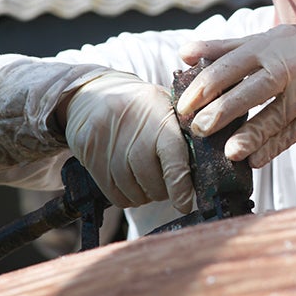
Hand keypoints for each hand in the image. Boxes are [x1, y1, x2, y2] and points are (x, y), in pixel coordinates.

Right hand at [63, 70, 193, 212]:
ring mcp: (107, 142)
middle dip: (162, 190)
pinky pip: (114, 194)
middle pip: (152, 182)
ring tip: (145, 178)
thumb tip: (206, 171)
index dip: (180, 187)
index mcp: (159, 115)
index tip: (184, 203)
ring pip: (133, 192)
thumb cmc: (141, 106)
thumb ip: (185, 136)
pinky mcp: (89, 154)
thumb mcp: (166, 108)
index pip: (173, 160)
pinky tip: (129, 180)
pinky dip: (126, 196)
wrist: (95, 92)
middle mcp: (132, 128)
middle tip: (165, 183)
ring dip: (144, 194)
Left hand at [175, 25, 295, 167]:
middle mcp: (290, 64)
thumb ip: (223, 50)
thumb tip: (184, 53)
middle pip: (256, 88)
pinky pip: (295, 132)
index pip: (232, 64)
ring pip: (279, 114)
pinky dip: (274, 147)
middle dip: (225, 108)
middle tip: (199, 128)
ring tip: (229, 151)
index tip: (184, 106)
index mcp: (269, 45)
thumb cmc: (295, 52)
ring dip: (253, 134)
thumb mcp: (264, 43)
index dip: (206, 85)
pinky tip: (255, 159)